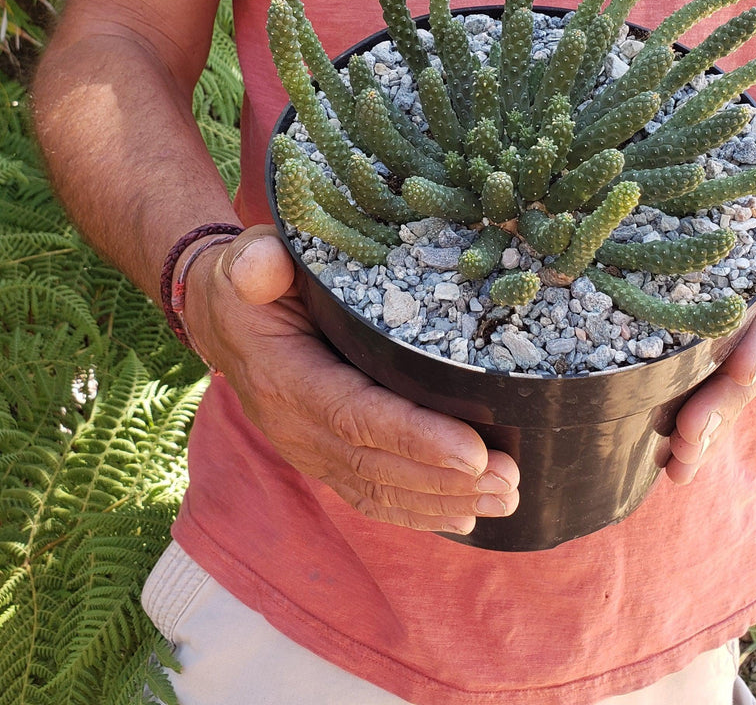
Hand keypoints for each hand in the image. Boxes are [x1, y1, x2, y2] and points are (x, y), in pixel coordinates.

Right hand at [182, 225, 519, 533]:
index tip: (474, 453)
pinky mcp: (325, 459)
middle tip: (509, 482)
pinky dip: (420, 511)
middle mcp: (296, 427)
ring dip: (445, 502)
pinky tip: (467, 517)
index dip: (415, 437)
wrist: (223, 322)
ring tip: (505, 501)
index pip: (355, 415)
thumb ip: (257, 262)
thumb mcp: (246, 260)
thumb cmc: (247, 285)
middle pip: (377, 465)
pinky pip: (372, 495)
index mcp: (285, 378)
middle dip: (447, 480)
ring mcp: (310, 451)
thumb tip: (263, 263)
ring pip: (380, 490)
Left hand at [665, 136, 755, 485]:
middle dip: (716, 409)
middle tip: (686, 444)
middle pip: (739, 375)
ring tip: (675, 468)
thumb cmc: (755, 211)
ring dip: (700, 435)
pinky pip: (696, 399)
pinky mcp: (703, 364)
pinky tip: (665, 465)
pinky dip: (686, 433)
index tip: (744, 368)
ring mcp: (733, 353)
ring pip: (718, 400)